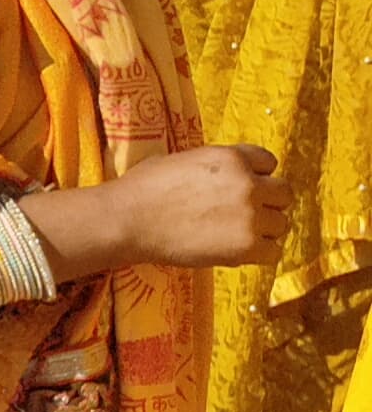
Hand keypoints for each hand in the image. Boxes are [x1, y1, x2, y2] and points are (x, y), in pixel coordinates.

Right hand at [77, 144, 287, 272]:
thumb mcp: (181, 161)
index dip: (256, 174)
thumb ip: (215, 167)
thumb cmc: (143, 188)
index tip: (243, 186)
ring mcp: (250, 216)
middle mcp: (248, 184)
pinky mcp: (247, 246)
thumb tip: (226, 176)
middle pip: (284, 193)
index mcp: (231, 158)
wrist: (127, 221)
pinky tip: (237, 249)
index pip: (269, 162)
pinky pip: (273, 251)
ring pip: (281, 224)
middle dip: (267, 201)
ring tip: (235, 233)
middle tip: (244, 212)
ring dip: (263, 229)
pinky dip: (259, 253)